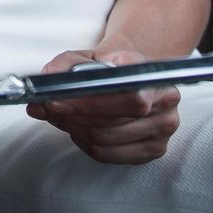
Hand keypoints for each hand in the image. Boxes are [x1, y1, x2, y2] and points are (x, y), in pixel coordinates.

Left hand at [27, 48, 180, 164]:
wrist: (129, 79)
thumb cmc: (107, 69)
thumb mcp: (85, 58)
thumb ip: (64, 66)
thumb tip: (47, 82)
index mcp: (152, 74)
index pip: (126, 97)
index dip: (88, 103)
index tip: (55, 102)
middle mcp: (166, 101)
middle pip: (112, 121)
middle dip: (71, 117)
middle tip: (46, 109)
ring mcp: (163, 128)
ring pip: (105, 139)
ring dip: (74, 130)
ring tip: (61, 118)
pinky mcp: (154, 149)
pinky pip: (107, 154)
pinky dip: (85, 144)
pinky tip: (79, 130)